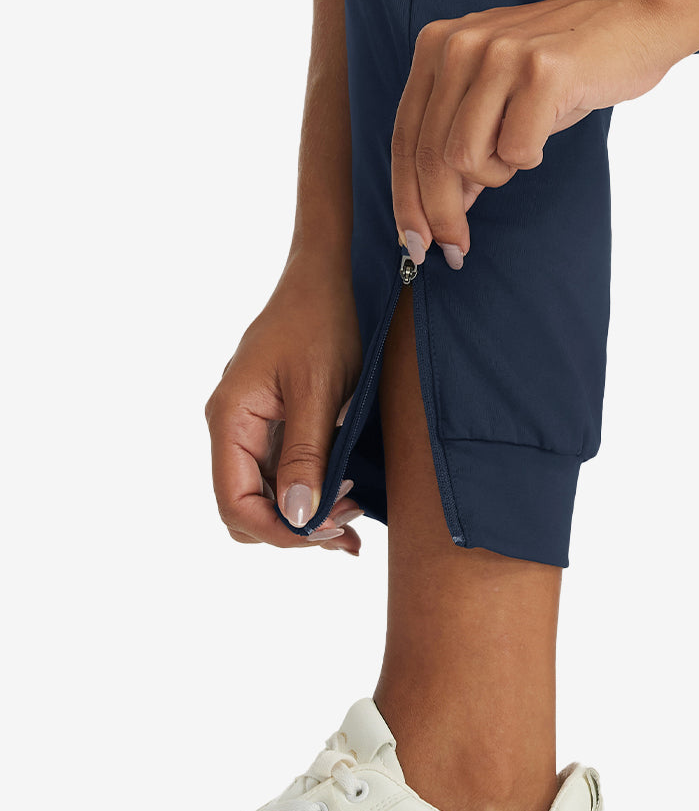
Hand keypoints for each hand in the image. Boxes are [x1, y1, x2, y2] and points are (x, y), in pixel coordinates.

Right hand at [204, 257, 363, 554]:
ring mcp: (251, 428)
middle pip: (245, 508)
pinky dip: (311, 494)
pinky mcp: (274, 425)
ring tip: (354, 516)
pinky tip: (348, 501)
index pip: (235, 504)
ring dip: (306, 516)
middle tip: (347, 523)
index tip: (327, 532)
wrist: (327, 278)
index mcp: (231, 419)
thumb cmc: (322, 322)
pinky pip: (282, 474)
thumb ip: (307, 455)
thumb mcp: (320, 390)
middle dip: (293, 529)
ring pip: (266, 497)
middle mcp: (232, 429)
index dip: (279, 532)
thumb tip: (298, 518)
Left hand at [391, 0, 686, 268]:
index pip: (405, 138)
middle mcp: (459, 45)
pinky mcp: (541, 71)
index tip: (416, 245)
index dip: (405, 200)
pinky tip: (548, 127)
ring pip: (464, 158)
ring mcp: (499, 54)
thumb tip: (436, 212)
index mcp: (437, 47)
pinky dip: (531, 157)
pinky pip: (517, 151)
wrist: (638, 17)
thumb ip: (460, 142)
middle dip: (441, 215)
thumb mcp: (498, 98)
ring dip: (495, 174)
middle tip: (456, 251)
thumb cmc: (567, 70)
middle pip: (429, 157)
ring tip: (522, 149)